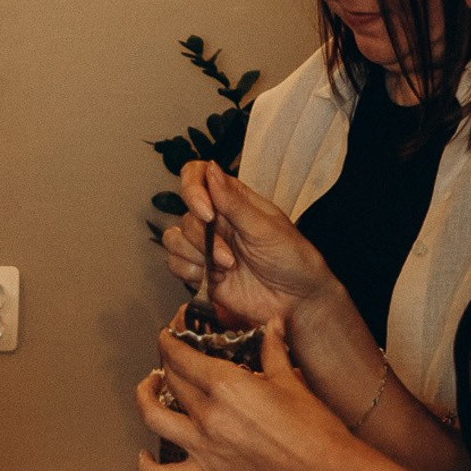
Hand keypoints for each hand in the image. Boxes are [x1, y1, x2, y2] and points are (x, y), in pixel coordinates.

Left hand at [135, 321, 356, 470]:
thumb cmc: (315, 429)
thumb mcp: (291, 382)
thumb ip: (273, 350)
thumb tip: (273, 324)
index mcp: (228, 386)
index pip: (183, 356)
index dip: (169, 342)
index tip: (168, 335)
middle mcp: (209, 416)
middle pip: (171, 381)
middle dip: (166, 364)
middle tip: (172, 358)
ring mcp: (205, 448)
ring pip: (155, 419)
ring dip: (145, 398)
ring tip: (148, 387)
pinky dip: (146, 466)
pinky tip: (142, 454)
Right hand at [166, 164, 339, 334]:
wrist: (296, 301)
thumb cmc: (291, 259)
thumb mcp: (266, 229)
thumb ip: (234, 203)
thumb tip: (211, 169)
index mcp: (233, 200)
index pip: (196, 177)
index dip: (192, 190)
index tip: (207, 213)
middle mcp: (216, 220)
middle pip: (185, 217)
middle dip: (203, 239)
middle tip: (231, 258)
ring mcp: (207, 247)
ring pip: (174, 240)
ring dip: (196, 256)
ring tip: (227, 269)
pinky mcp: (200, 272)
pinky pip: (175, 265)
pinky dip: (191, 273)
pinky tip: (217, 280)